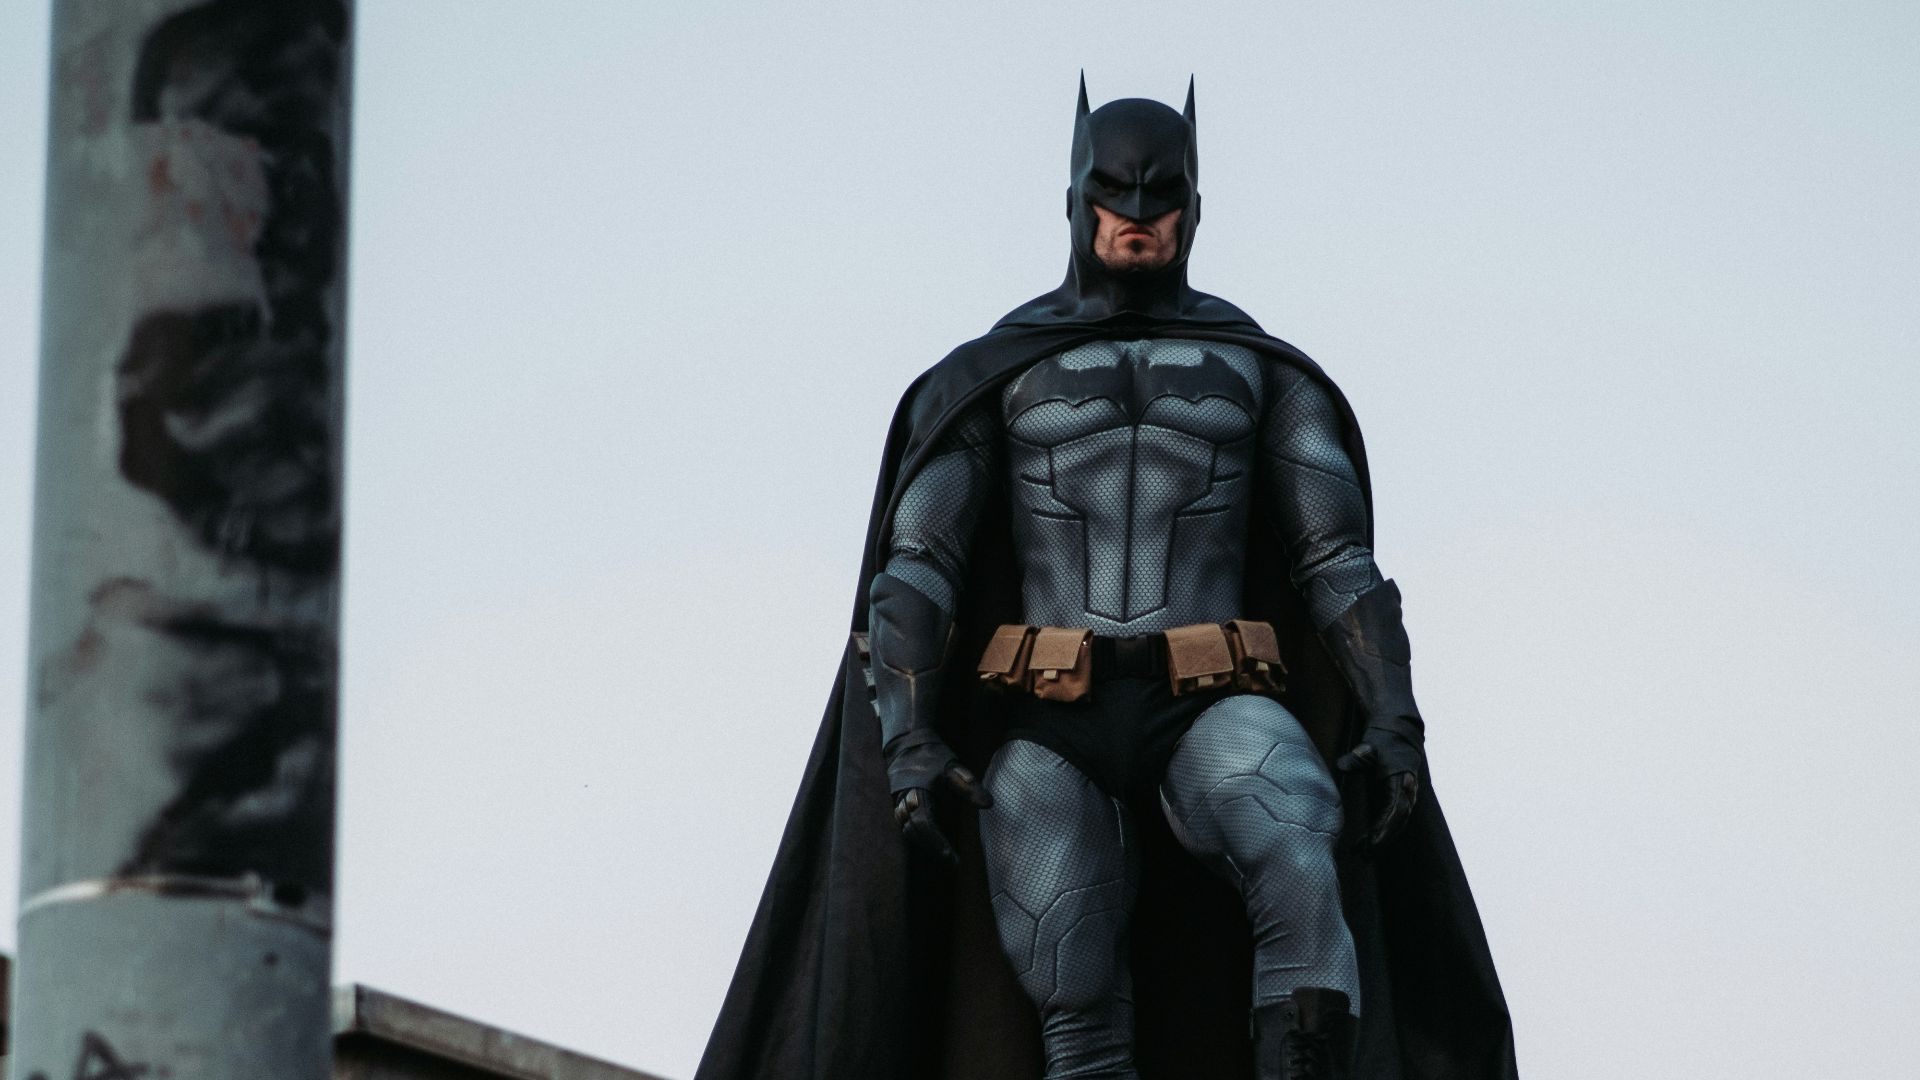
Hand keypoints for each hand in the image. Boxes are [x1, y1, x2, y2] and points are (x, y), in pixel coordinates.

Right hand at [889, 748, 991, 864]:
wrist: (906, 742)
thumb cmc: (932, 756)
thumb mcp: (954, 768)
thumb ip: (969, 786)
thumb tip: (989, 804)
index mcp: (918, 790)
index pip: (924, 823)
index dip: (937, 842)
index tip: (952, 858)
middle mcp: (903, 799)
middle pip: (913, 831)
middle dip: (932, 848)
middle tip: (952, 862)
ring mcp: (895, 802)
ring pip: (905, 831)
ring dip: (923, 844)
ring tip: (944, 855)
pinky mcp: (894, 804)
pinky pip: (902, 826)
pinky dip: (916, 836)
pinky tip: (930, 843)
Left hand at [1336, 738, 1420, 845]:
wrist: (1397, 736)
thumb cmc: (1382, 742)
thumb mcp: (1369, 746)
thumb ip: (1358, 756)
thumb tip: (1342, 765)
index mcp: (1401, 780)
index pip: (1397, 808)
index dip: (1386, 826)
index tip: (1374, 840)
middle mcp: (1407, 792)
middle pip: (1398, 822)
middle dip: (1383, 840)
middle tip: (1366, 855)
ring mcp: (1405, 798)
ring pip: (1396, 825)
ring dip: (1381, 841)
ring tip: (1362, 855)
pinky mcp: (1397, 800)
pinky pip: (1391, 821)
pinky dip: (1379, 834)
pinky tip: (1363, 845)